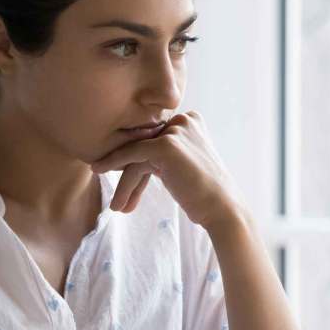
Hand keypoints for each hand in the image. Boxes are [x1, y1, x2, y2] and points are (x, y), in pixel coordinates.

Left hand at [90, 110, 246, 227]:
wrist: (222, 209)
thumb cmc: (203, 194)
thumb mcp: (182, 165)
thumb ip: (161, 154)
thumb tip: (129, 158)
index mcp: (191, 120)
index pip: (154, 139)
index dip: (139, 166)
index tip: (129, 189)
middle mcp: (184, 120)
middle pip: (144, 146)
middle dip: (130, 176)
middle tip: (120, 201)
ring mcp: (175, 131)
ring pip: (136, 154)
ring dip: (125, 183)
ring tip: (117, 208)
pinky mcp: (166, 145)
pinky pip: (132, 155)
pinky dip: (114, 166)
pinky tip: (106, 184)